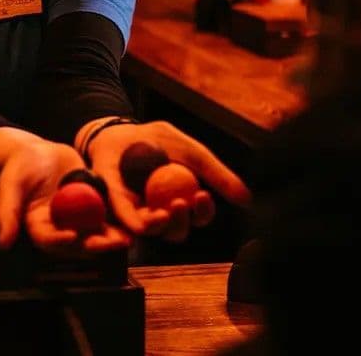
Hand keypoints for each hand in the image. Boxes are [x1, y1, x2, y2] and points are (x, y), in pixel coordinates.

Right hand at [0, 129, 130, 255]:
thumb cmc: (19, 167)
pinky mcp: (92, 205)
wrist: (37, 152)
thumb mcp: (10, 185)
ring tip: (129, 238)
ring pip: (96, 232)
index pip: (49, 239)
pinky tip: (136, 218)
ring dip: (113, 237)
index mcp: (38, 226)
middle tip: (112, 243)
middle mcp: (60, 227)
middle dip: (96, 244)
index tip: (72, 236)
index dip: (60, 240)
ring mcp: (77, 218)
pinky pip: (107, 214)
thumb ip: (6, 211)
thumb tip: (3, 243)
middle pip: (79, 242)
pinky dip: (121, 218)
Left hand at [84, 120, 250, 241]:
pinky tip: (139, 224)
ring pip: (152, 231)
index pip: (197, 215)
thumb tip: (247, 200)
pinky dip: (132, 223)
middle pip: (176, 231)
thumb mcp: (190, 152)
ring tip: (162, 213)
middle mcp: (160, 213)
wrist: (120, 130)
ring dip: (159, 225)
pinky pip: (124, 219)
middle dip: (181, 222)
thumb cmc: (157, 141)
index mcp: (181, 201)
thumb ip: (216, 174)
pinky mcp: (114, 207)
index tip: (203, 196)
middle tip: (181, 204)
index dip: (203, 212)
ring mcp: (136, 214)